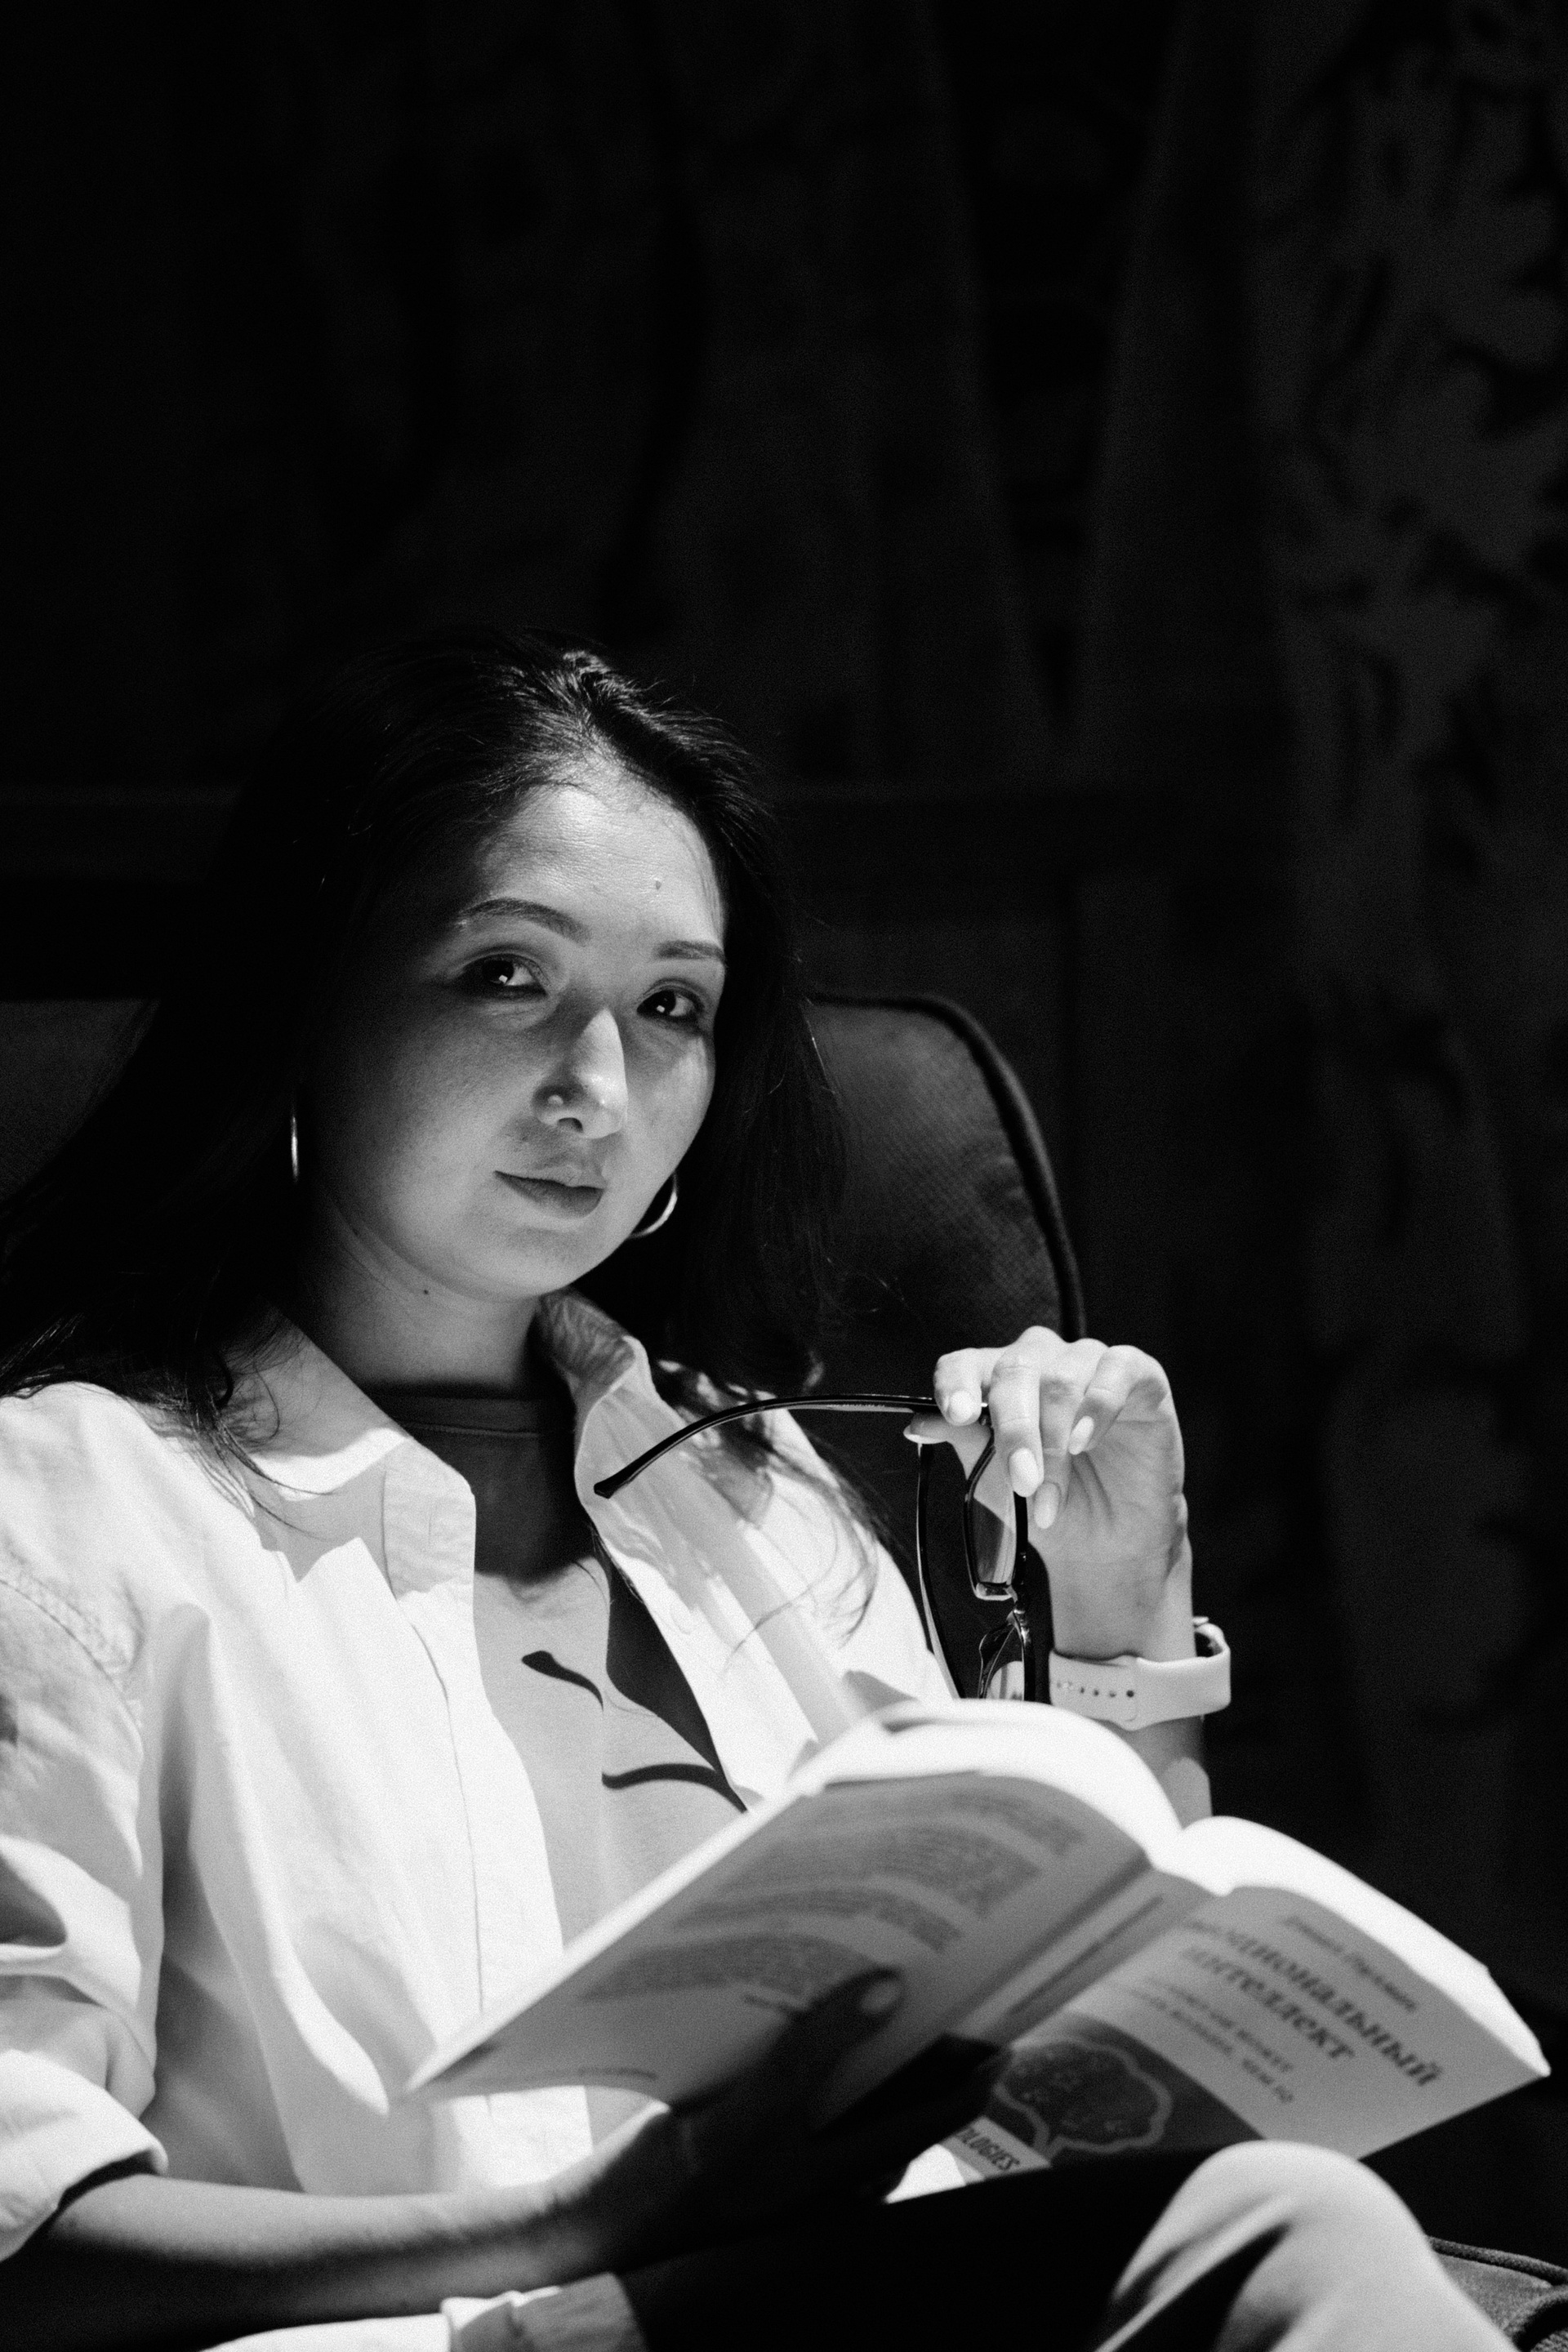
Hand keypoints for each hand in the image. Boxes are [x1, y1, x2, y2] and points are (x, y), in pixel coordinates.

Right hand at [546, 1971, 991, 2275]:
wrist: (604, 2233)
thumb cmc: (671, 2184)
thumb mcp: (742, 2116)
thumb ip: (812, 2054)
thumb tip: (886, 1989)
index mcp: (854, 2175)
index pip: (947, 2105)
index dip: (981, 2051)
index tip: (1002, 1989)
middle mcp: (847, 2173)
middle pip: (914, 2087)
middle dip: (933, 2022)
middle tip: (945, 1949)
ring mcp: (812, 2163)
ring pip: (871, 2082)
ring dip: (881, 2024)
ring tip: (884, 1950)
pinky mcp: (776, 2146)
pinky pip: (825, 2085)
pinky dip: (833, 2037)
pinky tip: (815, 1992)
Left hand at [906, 1329, 1193, 1661]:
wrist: (1104, 1544)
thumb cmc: (1044, 1504)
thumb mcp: (993, 1481)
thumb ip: (961, 1443)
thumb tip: (918, 1422)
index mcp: (995, 1380)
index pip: (964, 1364)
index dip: (957, 1385)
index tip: (957, 1416)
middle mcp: (1040, 1361)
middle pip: (1014, 1370)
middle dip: (1015, 1430)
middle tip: (1022, 1480)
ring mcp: (1090, 1363)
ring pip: (1063, 1378)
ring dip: (1056, 1443)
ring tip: (1052, 1496)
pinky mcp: (1140, 1375)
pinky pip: (1117, 1368)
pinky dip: (1098, 1406)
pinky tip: (1087, 1442)